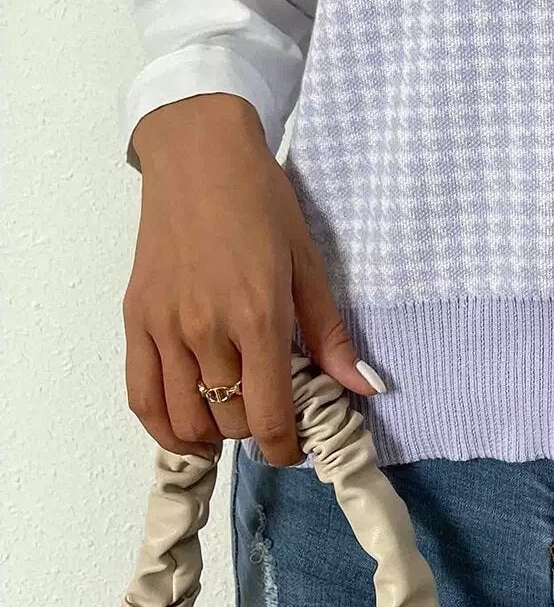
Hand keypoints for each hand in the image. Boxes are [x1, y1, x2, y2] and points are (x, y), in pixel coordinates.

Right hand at [123, 93, 382, 465]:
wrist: (199, 157)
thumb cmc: (261, 201)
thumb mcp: (309, 262)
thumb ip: (330, 333)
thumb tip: (364, 387)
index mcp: (258, 316)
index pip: (268, 414)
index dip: (285, 447)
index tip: (295, 449)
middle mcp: (207, 330)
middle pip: (229, 420)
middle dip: (255, 430)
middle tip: (270, 413)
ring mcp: (164, 327)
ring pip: (184, 418)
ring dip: (212, 432)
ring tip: (232, 421)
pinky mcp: (136, 320)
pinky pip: (141, 397)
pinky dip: (162, 426)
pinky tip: (186, 429)